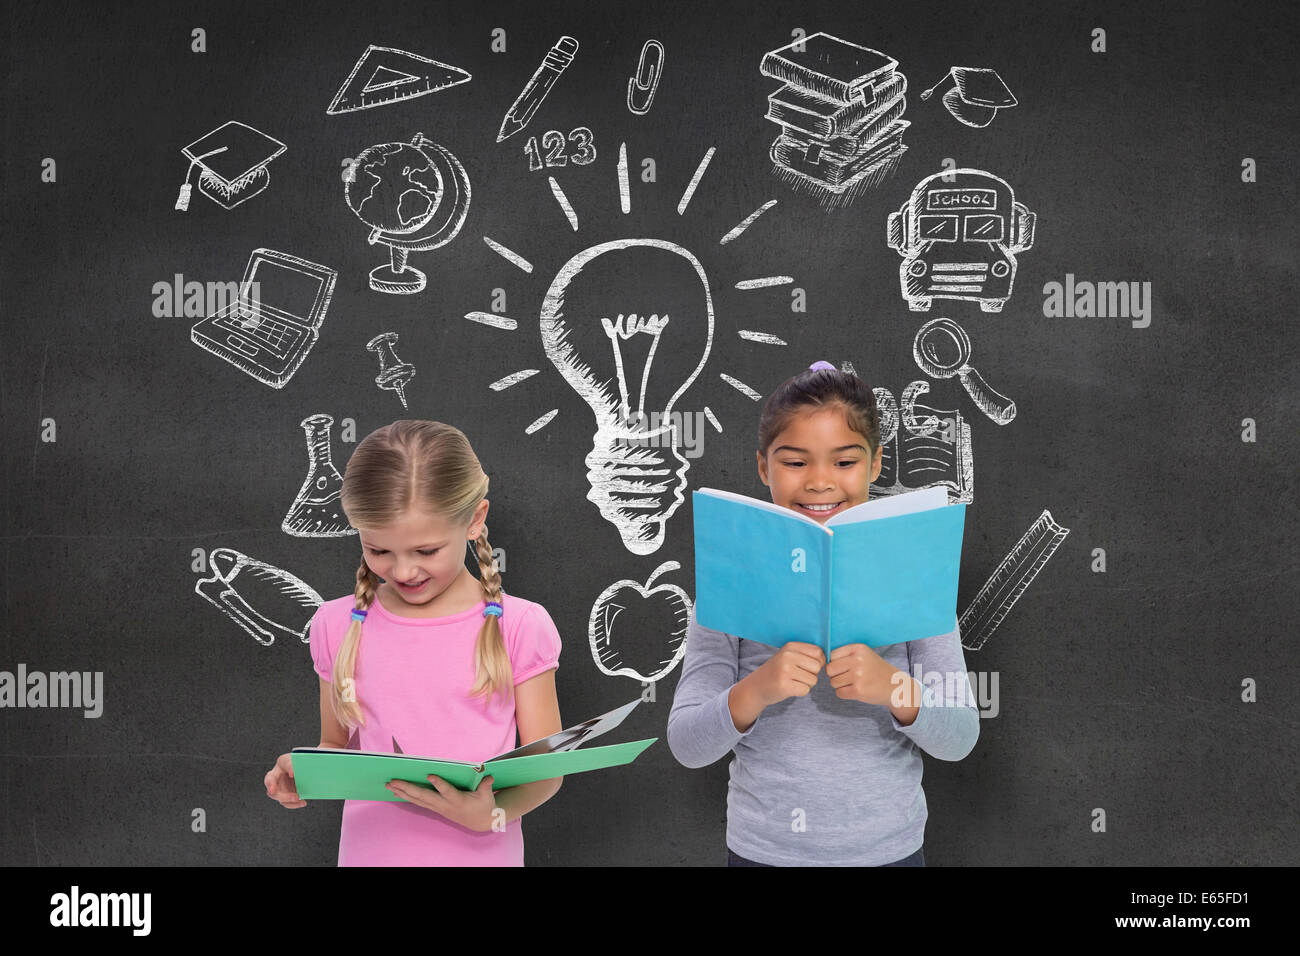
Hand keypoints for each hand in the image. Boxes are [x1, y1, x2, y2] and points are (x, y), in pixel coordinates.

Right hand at [264, 752, 306, 808]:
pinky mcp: (288, 796)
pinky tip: (303, 802)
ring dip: (291, 802)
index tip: (273, 790)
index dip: (271, 785)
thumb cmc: (292, 760)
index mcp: (274, 773)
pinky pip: (289, 803)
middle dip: (284, 797)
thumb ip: (290, 764)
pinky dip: (296, 804)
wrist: (300, 765)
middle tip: (296, 797)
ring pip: (282, 801)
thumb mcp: (290, 759)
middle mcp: (275, 784)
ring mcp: (281, 791)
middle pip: (274, 793)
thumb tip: (291, 773)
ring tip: (302, 801)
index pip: (269, 780)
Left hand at [386, 774, 500, 831]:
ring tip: (389, 785)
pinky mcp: (435, 808)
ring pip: (418, 800)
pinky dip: (407, 796)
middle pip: (424, 797)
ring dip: (403, 792)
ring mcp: (438, 808)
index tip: (430, 775)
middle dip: (408, 788)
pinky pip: (418, 802)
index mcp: (458, 800)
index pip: (447, 791)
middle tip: (393, 781)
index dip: (439, 784)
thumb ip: (486, 786)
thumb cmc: (484, 804)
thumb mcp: (488, 796)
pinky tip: (397, 792)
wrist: (480, 821)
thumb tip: (488, 776)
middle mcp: (445, 805)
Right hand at [746, 641, 825, 707]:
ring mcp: (785, 671)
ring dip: (806, 684)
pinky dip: (801, 692)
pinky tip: (790, 688)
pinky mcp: (784, 686)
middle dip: (812, 674)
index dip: (818, 661)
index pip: (818, 652)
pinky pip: (806, 690)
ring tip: (793, 681)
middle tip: (799, 675)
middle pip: (817, 666)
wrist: (756, 686)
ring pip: (813, 680)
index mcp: (790, 646)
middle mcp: (787, 656)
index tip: (808, 666)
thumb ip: (806, 654)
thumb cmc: (778, 671)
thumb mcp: (788, 656)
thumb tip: (829, 658)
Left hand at [826, 644, 918, 708]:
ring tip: (853, 683)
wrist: (896, 686)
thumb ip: (846, 655)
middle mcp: (858, 661)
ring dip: (840, 685)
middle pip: (829, 669)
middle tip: (846, 677)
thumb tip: (821, 660)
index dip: (835, 663)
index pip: (832, 655)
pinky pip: (839, 693)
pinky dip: (844, 693)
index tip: (844, 667)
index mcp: (858, 649)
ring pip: (833, 682)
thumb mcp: (865, 655)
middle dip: (835, 675)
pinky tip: (855, 690)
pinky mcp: (858, 690)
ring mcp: (858, 676)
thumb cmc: (876, 670)